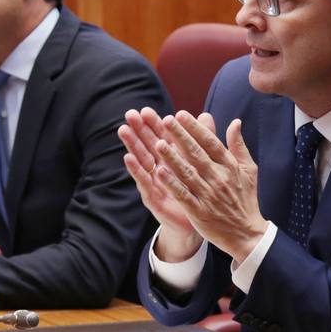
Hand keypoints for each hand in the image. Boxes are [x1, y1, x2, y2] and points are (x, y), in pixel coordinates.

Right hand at [119, 107, 202, 260]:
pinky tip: (128, 158)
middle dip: (139, 130)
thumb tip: (206, 115)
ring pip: (143, 160)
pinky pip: (144, 182)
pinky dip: (136, 170)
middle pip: (148, 145)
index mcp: (173, 158)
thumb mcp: (202, 163)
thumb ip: (204, 139)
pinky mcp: (153, 198)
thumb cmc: (198, 190)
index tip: (146, 110)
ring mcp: (155, 182)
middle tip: (130, 114)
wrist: (201, 221)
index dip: (154, 124)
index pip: (162, 136)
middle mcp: (161, 168)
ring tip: (124, 130)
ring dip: (132, 145)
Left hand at [151, 115, 267, 261]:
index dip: (195, 128)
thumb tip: (235, 122)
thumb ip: (239, 146)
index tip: (180, 114)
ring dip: (172, 158)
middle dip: (180, 136)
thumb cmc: (245, 199)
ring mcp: (208, 195)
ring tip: (158, 143)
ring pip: (188, 173)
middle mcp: (219, 178)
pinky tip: (160, 172)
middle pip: (197, 154)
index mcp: (230, 166)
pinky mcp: (199, 212)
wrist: (246, 233)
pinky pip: (183, 195)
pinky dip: (172, 184)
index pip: (210, 143)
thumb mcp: (248, 170)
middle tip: (165, 120)